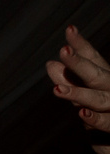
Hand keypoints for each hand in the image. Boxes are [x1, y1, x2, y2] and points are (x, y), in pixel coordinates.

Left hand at [47, 24, 109, 153]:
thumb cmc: (107, 117)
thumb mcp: (87, 97)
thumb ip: (71, 81)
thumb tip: (50, 63)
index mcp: (108, 82)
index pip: (96, 61)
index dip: (83, 47)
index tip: (70, 29)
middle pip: (98, 75)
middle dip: (80, 63)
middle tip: (63, 50)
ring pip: (101, 99)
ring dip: (80, 93)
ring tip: (58, 88)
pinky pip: (109, 124)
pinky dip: (96, 119)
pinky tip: (81, 114)